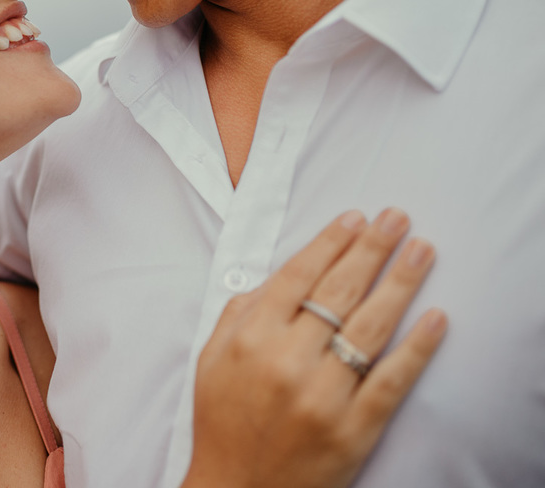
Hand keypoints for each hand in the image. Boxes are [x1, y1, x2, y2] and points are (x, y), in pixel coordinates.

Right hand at [183, 209, 446, 487]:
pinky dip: (417, 347)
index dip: (330, 242)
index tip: (355, 218)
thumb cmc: (223, 421)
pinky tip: (434, 318)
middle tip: (397, 218)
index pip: (297, 275)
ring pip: (370, 327)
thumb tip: (277, 275)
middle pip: (338, 291)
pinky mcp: (354, 428)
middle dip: (371, 248)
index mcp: (250, 338)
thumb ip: (239, 313)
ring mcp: (322, 395)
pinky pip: (392, 379)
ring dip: (401, 283)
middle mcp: (286, 360)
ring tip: (422, 251)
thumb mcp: (211, 359)